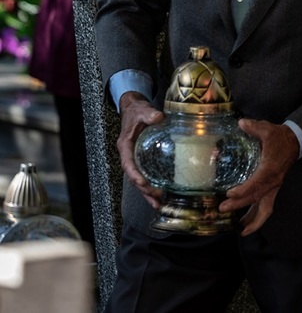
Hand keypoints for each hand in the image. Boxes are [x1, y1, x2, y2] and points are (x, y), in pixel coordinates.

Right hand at [117, 91, 164, 207]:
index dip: (134, 175)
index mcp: (125, 145)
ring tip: (160, 205)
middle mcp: (129, 155)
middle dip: (144, 189)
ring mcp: (135, 159)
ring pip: (139, 180)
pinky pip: (147, 175)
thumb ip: (149, 114)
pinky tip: (163, 195)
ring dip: (148, 193)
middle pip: (134, 177)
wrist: (135, 108)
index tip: (143, 183)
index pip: (127, 164)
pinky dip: (153, 186)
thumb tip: (159, 117)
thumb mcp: (142, 110)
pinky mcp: (143, 159)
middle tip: (157, 199)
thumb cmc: (137, 110)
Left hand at [219, 119, 299, 235]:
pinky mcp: (273, 190)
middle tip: (223, 208)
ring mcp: (274, 187)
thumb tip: (241, 123)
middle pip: (257, 198)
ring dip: (252, 219)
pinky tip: (245, 224)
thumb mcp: (268, 129)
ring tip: (238, 229)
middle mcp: (273, 181)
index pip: (258, 182)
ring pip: (265, 209)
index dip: (244, 190)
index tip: (230, 193)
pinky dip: (256, 218)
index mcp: (271, 168)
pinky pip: (266, 208)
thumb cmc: (279, 137)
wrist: (295, 142)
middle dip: (241, 205)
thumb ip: (254, 127)